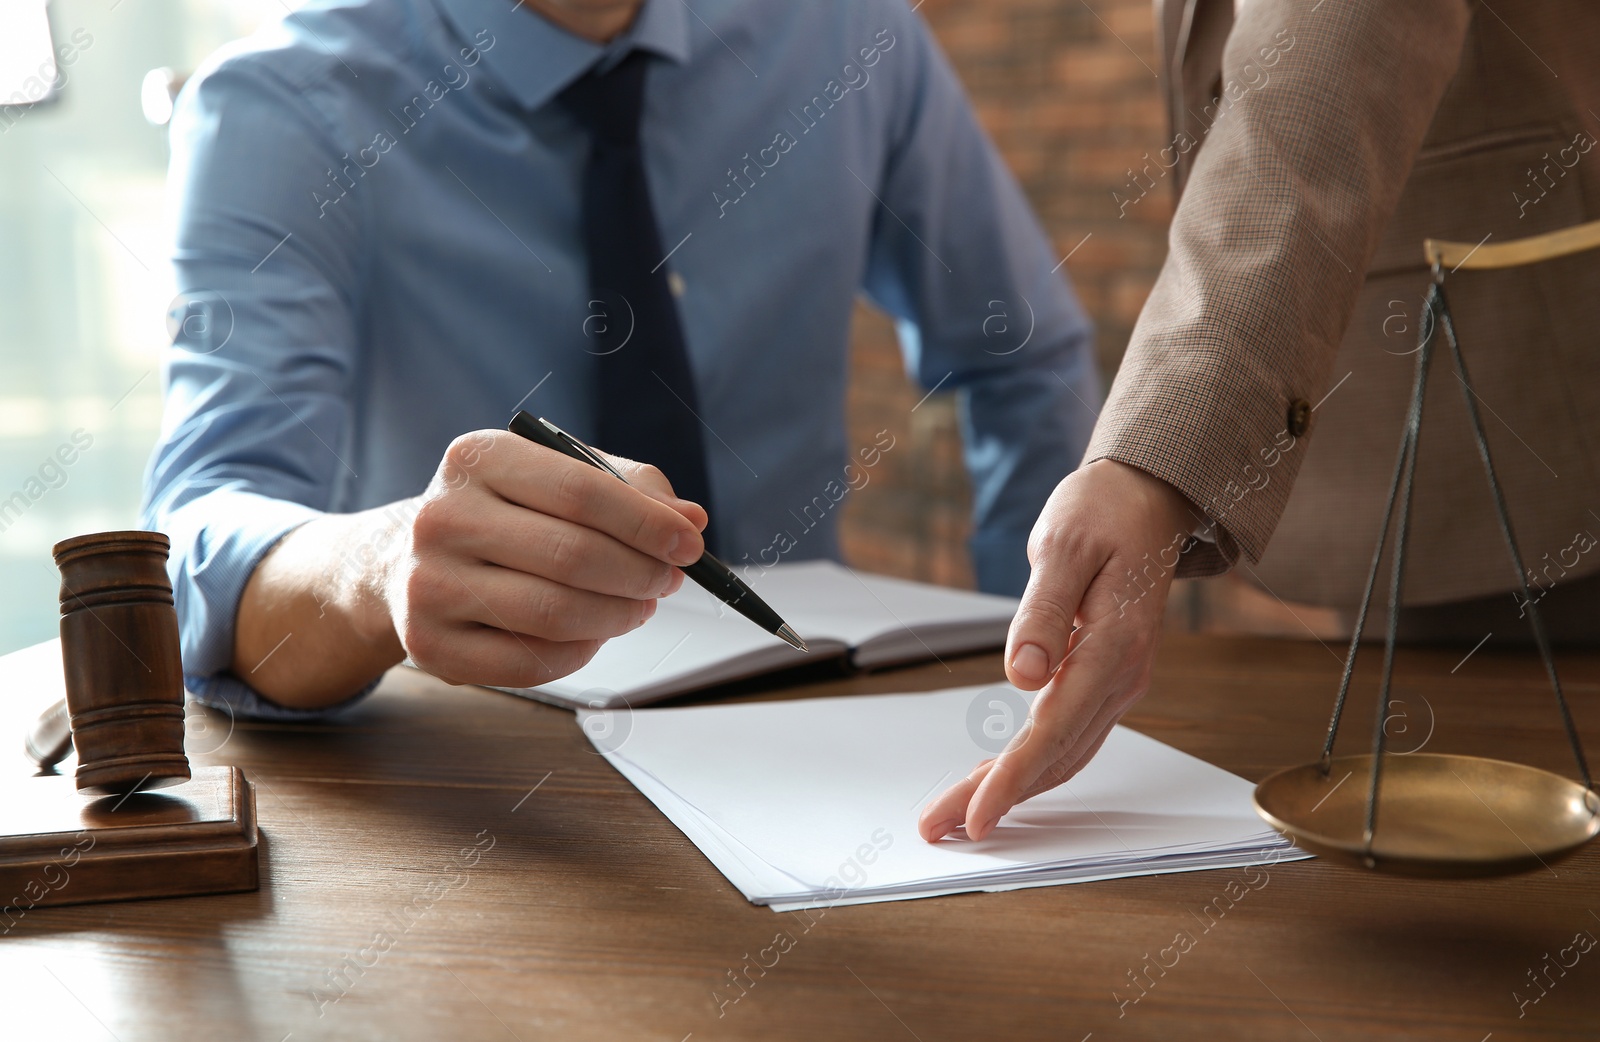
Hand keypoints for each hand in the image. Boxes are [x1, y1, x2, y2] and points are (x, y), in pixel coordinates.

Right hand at [378, 430, 707, 686]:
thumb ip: (626, 487)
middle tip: (670, 580)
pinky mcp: (429, 645)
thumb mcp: (553, 475)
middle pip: (572, 555)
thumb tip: (690, 518)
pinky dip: (580, 651)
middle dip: (640, 573)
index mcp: (476, 459)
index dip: (647, 522)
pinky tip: (594, 633)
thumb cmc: (501, 514)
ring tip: (639, 606)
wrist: (401, 561)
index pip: (581, 491)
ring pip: (554, 613)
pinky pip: (529, 661)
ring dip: (617, 615)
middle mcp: (442, 518)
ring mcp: (428, 585)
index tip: (690, 542)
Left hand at [918, 459, 1195, 841]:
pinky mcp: (1105, 681)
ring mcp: (1118, 684)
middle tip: (937, 826)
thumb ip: (1044, 612)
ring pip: (1062, 755)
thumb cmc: (1105, 513)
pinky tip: (997, 782)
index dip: (1012, 778)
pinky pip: (1068, 738)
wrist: (1148, 501)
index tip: (975, 814)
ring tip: (954, 816)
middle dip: (995, 798)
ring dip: (1011, 791)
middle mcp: (1122, 677)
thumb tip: (1022, 675)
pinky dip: (1031, 767)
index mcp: (1114, 646)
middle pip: (1054, 756)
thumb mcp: (1065, 545)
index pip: (1055, 729)